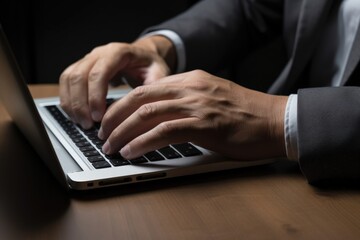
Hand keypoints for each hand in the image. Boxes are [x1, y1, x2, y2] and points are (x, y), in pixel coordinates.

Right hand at [59, 36, 174, 128]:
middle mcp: (99, 53)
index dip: (95, 96)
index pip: (99, 73)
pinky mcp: (81, 67)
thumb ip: (153, 87)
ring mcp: (88, 58)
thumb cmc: (150, 65)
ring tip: (82, 123)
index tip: (99, 117)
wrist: (142, 55)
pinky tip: (76, 115)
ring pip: (68, 78)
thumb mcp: (159, 73)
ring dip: (71, 103)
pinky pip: (66, 81)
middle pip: (79, 76)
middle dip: (81, 104)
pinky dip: (67, 99)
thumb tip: (143, 106)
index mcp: (118, 52)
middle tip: (89, 125)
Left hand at [99, 70, 287, 160]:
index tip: (111, 120)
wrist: (275, 120)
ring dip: (123, 131)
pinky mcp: (205, 125)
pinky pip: (165, 131)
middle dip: (115, 117)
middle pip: (140, 98)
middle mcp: (191, 88)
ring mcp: (198, 105)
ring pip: (148, 114)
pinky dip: (143, 142)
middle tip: (103, 134)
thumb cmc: (245, 114)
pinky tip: (132, 150)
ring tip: (111, 146)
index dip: (123, 105)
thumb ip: (187, 101)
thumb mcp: (211, 98)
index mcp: (192, 79)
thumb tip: (159, 117)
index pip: (146, 89)